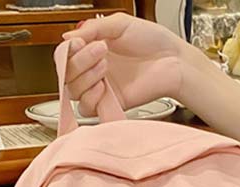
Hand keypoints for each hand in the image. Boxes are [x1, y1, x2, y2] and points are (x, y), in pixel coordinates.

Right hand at [62, 14, 184, 115]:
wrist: (174, 61)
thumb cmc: (153, 41)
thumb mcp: (119, 24)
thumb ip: (92, 29)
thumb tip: (66, 39)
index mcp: (93, 50)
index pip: (65, 56)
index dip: (68, 51)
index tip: (80, 42)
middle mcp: (95, 70)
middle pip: (67, 74)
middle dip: (80, 61)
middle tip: (101, 50)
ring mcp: (102, 89)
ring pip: (73, 92)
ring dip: (85, 77)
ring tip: (105, 65)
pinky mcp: (111, 104)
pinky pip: (88, 108)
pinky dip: (90, 97)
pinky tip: (102, 86)